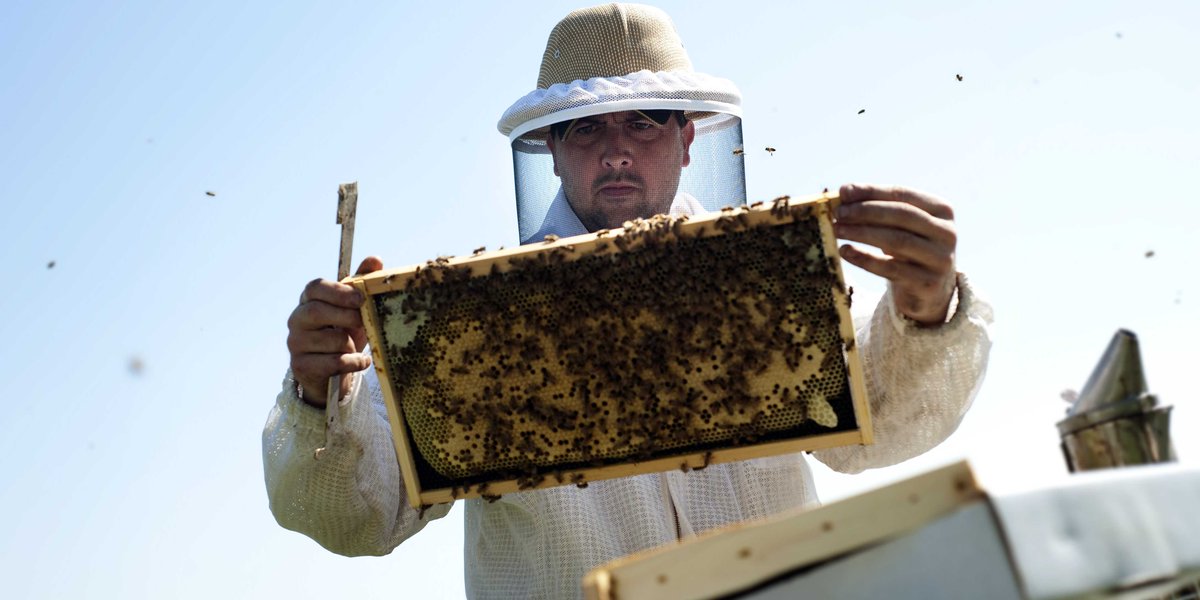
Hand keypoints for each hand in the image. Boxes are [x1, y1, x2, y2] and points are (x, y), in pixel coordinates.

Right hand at [287, 256, 382, 406]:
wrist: (332, 372)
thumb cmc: (344, 333)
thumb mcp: (354, 310)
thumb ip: (362, 284)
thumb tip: (376, 258)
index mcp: (309, 300)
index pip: (315, 287)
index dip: (337, 292)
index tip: (360, 298)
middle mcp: (297, 319)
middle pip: (316, 311)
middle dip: (345, 316)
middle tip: (363, 322)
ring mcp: (295, 343)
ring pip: (327, 339)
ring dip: (349, 344)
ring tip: (355, 346)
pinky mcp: (301, 366)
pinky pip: (331, 362)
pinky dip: (352, 362)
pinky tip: (360, 361)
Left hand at [833, 184, 956, 325]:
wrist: (928, 290)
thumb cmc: (908, 249)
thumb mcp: (900, 226)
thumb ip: (877, 207)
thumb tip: (845, 191)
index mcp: (942, 210)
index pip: (902, 194)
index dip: (871, 192)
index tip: (843, 192)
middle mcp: (947, 233)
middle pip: (902, 215)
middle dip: (866, 211)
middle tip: (838, 213)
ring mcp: (940, 259)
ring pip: (896, 241)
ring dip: (862, 233)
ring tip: (837, 230)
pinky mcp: (927, 283)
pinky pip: (890, 269)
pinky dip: (864, 259)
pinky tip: (845, 251)